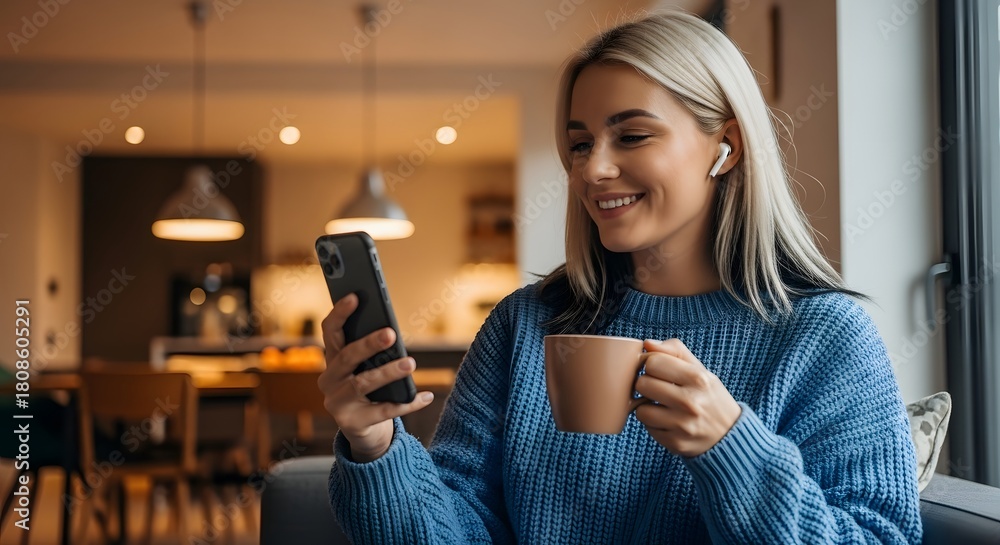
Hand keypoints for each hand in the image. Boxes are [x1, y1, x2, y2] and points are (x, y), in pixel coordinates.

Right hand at [317, 293, 434, 462]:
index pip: (330, 331)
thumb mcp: (366, 368)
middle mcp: (328, 380)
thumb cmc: (368, 390)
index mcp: (332, 360)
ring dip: (388, 372)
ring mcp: (337, 403)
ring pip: (363, 383)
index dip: (340, 313)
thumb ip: (372, 352)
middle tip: (391, 334)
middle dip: (369, 343)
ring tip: (411, 363)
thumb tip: (391, 333)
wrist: (362, 431)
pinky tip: (426, 396)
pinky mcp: (352, 424)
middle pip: (347, 356)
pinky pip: (383, 411)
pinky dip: (407, 403)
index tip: (355, 296)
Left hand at [634, 338, 741, 457]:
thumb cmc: (709, 397)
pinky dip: (653, 424)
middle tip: (658, 389)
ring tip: (661, 406)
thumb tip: (647, 343)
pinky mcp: (675, 443)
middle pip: (642, 384)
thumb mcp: (700, 370)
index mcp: (698, 378)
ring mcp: (683, 425)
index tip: (657, 370)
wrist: (730, 435)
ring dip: (647, 407)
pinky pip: (647, 428)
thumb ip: (675, 351)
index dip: (651, 364)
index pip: (653, 362)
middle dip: (646, 384)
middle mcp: (691, 402)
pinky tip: (668, 421)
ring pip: (640, 409)